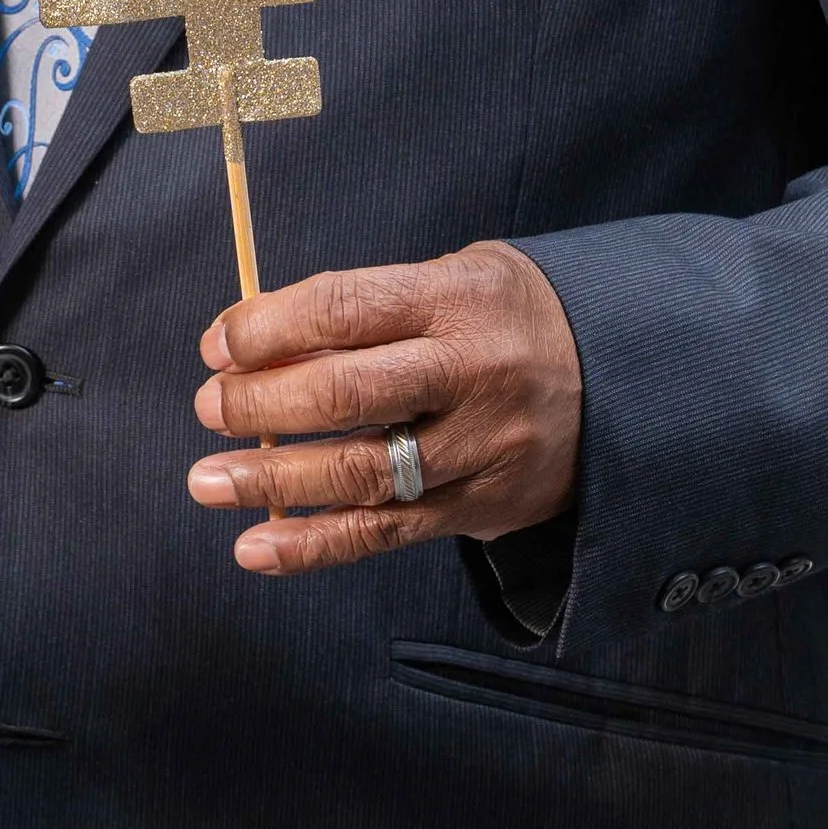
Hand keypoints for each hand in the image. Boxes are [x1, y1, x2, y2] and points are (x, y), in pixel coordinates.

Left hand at [186, 242, 581, 576]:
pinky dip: (315, 545)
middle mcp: (472, 374)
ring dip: (271, 482)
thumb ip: (362, 310)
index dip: (267, 328)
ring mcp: (480, 448)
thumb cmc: (502, 318)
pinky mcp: (481, 507)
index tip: (217, 344)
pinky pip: (386, 532)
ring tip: (207, 481)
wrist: (620, 375)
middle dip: (260, 405)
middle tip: (210, 408)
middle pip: (347, 395)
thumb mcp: (450, 280)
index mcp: (457, 299)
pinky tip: (256, 548)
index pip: (345, 309)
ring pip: (361, 474)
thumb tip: (249, 346)